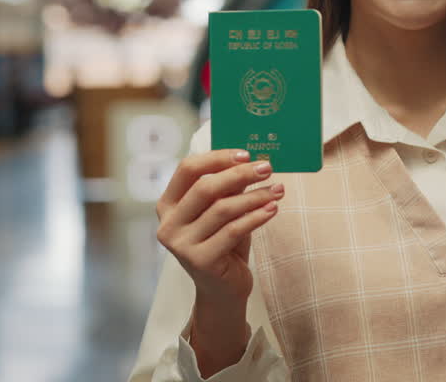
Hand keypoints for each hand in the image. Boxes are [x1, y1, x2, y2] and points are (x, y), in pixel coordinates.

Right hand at [156, 149, 282, 369]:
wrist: (223, 289)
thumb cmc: (223, 242)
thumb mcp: (222, 210)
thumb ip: (228, 188)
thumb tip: (251, 159)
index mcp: (168, 204)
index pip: (187, 169)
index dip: (217, 158)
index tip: (246, 154)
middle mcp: (168, 224)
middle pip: (205, 188)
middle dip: (240, 174)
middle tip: (267, 168)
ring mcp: (181, 244)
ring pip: (222, 209)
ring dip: (255, 196)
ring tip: (277, 190)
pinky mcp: (199, 261)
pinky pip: (232, 231)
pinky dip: (256, 217)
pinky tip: (273, 209)